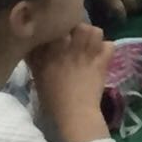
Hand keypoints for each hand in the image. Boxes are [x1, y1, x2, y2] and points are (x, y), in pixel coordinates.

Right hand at [28, 23, 113, 141]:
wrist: (74, 116)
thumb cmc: (53, 101)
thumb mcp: (38, 79)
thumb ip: (35, 61)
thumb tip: (31, 47)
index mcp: (51, 54)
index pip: (55, 29)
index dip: (58, 27)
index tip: (59, 32)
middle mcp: (69, 49)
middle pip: (76, 25)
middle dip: (77, 28)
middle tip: (76, 38)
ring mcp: (87, 54)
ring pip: (94, 30)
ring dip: (93, 36)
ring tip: (90, 43)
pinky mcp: (102, 61)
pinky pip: (109, 45)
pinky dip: (106, 49)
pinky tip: (101, 54)